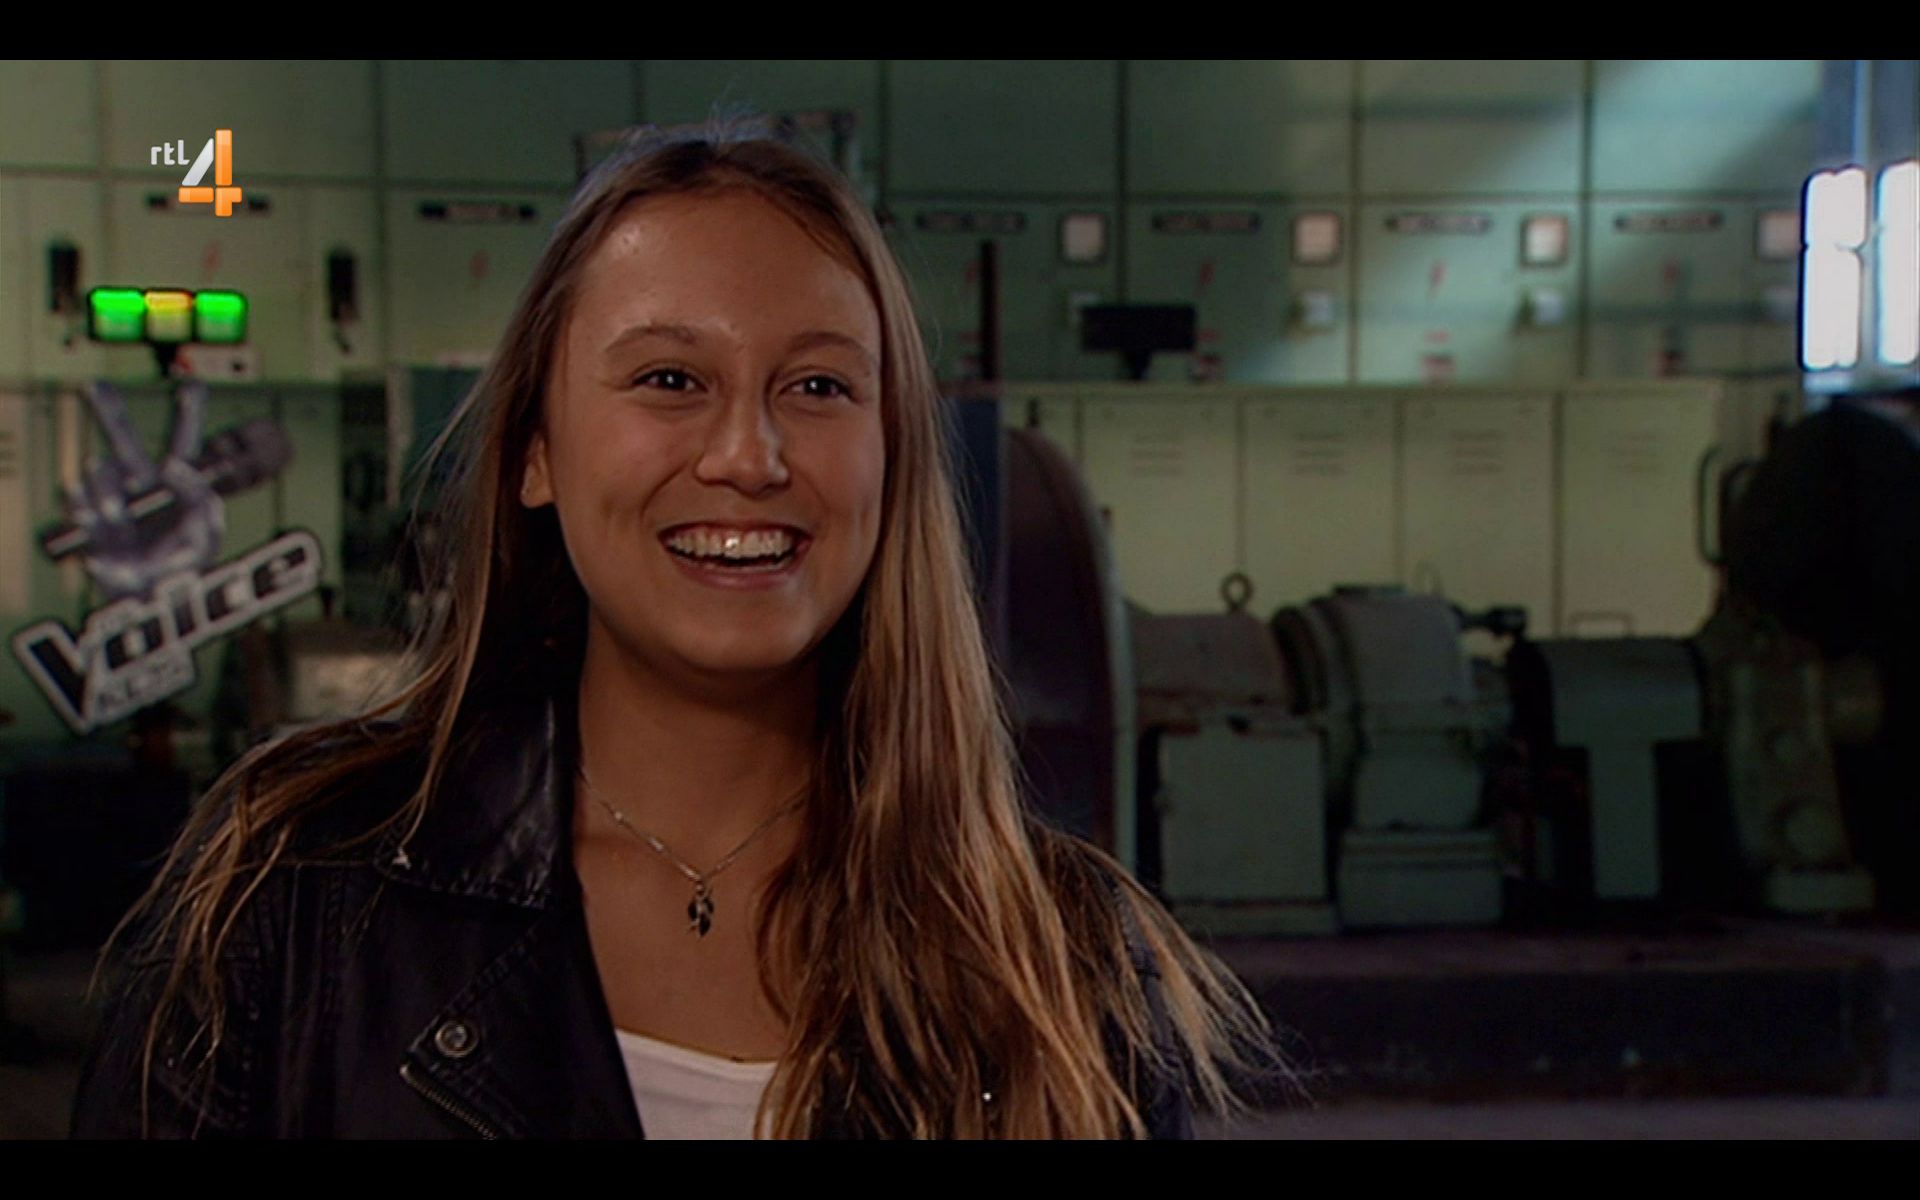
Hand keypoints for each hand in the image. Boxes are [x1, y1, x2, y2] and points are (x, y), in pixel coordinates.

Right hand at [66, 381, 225, 600]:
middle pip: (125, 438)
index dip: (189, 412)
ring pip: (98, 470)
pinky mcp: (92, 521)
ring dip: (104, 487)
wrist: (158, 598)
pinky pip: (78, 501)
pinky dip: (86, 505)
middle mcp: (143, 483)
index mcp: (178, 482)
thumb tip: (173, 465)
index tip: (192, 384)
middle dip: (110, 411)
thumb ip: (199, 493)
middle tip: (96, 385)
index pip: (185, 441)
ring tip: (116, 513)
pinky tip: (99, 516)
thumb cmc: (187, 563)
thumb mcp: (207, 528)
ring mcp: (115, 500)